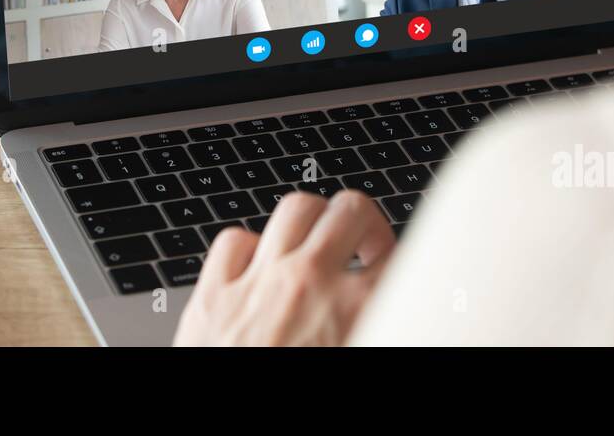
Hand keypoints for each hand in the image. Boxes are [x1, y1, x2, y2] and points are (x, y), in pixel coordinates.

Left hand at [173, 189, 395, 345]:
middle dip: (364, 223)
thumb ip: (372, 322)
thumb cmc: (290, 405)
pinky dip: (249, 246)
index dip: (402, 257)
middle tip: (367, 247)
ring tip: (317, 244)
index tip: (397, 267)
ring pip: (293, 210)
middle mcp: (305, 285)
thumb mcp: (356, 350)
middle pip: (349, 209)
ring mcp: (255, 284)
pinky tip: (259, 264)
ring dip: (312, 223)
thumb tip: (379, 305)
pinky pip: (234, 240)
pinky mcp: (211, 297)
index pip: (397, 255)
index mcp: (351, 311)